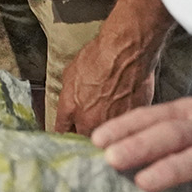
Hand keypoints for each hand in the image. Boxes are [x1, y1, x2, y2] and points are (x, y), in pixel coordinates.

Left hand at [55, 18, 159, 133]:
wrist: (126, 52)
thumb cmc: (99, 56)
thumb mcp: (71, 74)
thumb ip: (67, 97)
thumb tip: (68, 108)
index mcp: (70, 109)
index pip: (61, 132)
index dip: (64, 132)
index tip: (66, 132)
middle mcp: (89, 121)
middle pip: (82, 139)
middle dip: (83, 134)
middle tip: (88, 124)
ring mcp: (111, 124)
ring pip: (105, 138)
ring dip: (104, 132)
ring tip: (107, 116)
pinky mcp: (131, 122)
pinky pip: (124, 129)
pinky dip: (122, 124)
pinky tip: (122, 112)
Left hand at [91, 93, 191, 191]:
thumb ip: (166, 128)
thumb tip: (116, 147)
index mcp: (190, 111)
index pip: (152, 115)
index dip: (124, 127)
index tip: (96, 139)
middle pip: (171, 133)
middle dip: (140, 145)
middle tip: (111, 158)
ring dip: (170, 170)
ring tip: (143, 182)